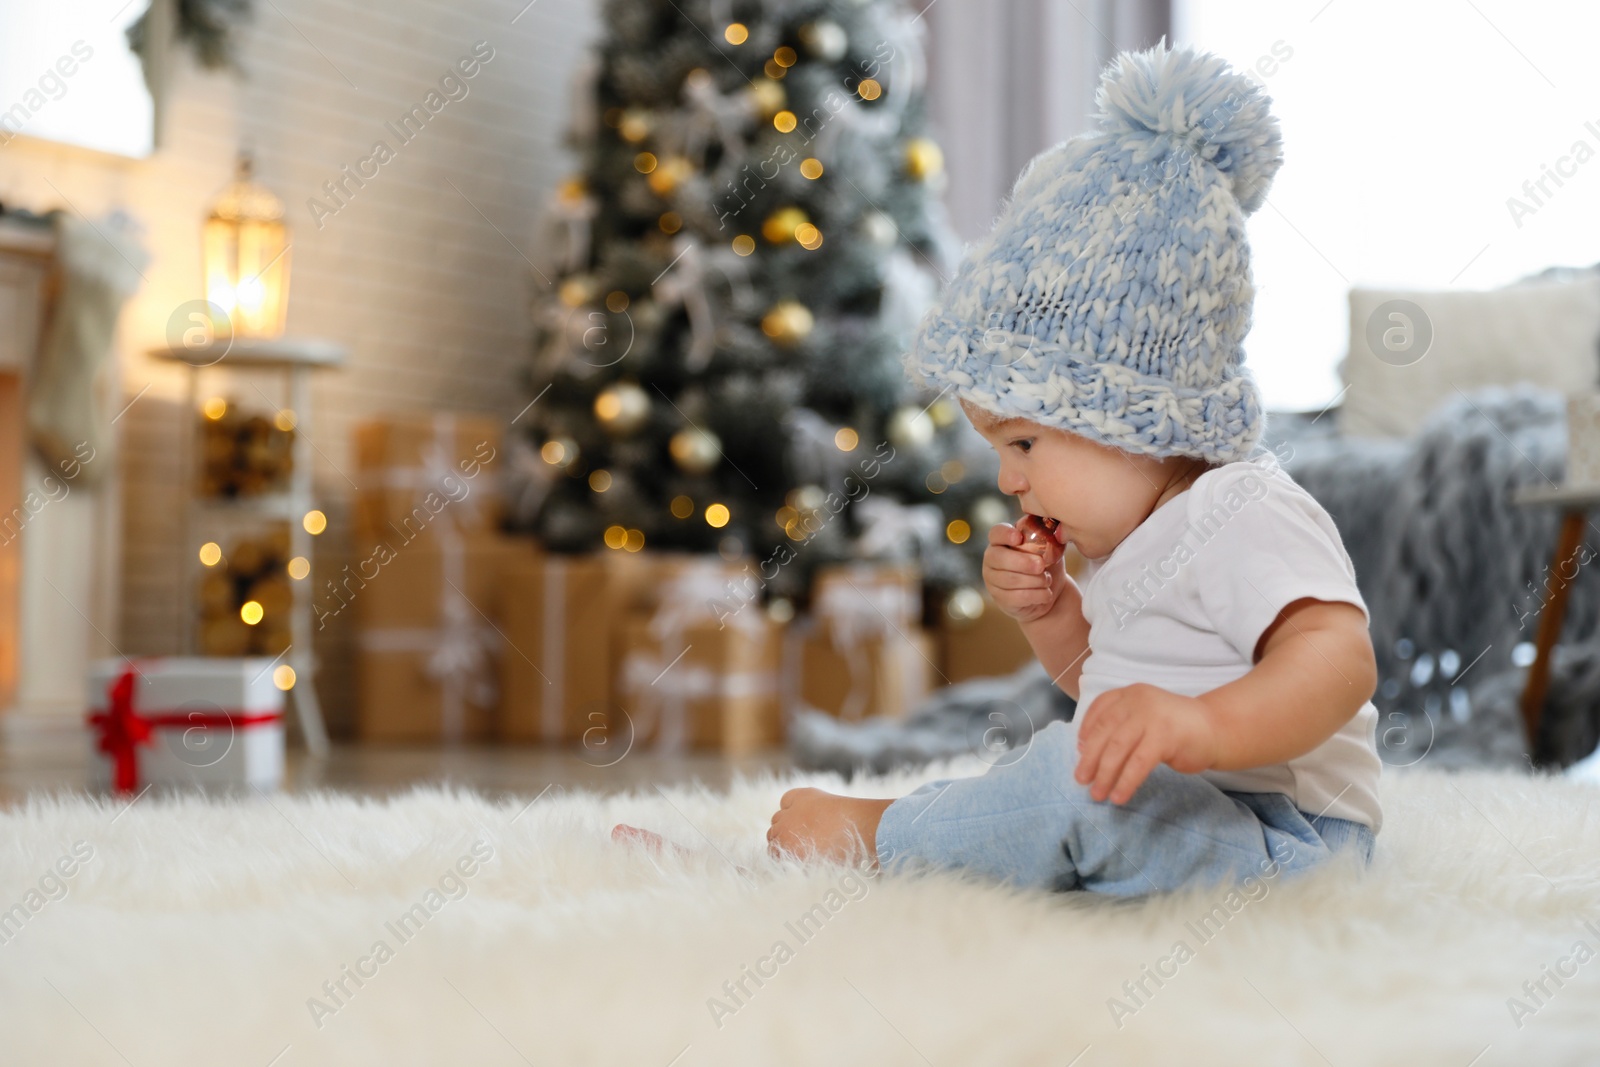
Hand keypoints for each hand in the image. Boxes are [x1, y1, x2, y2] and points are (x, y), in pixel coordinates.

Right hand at [982, 522, 1066, 622]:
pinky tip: (1047, 594)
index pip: (996, 533)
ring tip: (1048, 580)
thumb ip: (1049, 537)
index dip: (1005, 534)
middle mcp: (992, 559)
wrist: (1048, 591)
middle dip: (1022, 562)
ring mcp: (992, 580)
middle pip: (999, 558)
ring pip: (1010, 579)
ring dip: (1034, 580)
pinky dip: (1036, 595)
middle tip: (1041, 565)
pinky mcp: (1000, 598)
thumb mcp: (1050, 548)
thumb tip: (1058, 528)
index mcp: (1001, 541)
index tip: (1019, 538)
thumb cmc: (1047, 564)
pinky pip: (1016, 597)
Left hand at [1073, 683, 1220, 803]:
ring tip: (1097, 793)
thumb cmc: (1176, 728)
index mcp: (1130, 693)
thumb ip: (1120, 725)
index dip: (1085, 731)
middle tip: (1081, 780)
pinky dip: (1125, 782)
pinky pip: (1138, 763)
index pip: (1099, 710)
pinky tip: (1119, 796)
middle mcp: (1138, 701)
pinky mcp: (1164, 736)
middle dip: (1089, 758)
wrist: (1216, 729)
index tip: (1078, 751)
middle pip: (1104, 732)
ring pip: (1118, 748)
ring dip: (1104, 774)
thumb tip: (1087, 749)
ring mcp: (1152, 717)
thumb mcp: (1144, 716)